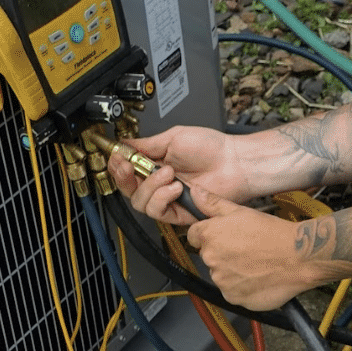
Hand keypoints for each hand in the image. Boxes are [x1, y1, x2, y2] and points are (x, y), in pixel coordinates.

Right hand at [105, 125, 255, 224]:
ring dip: (150, 186)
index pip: (127, 170)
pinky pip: (157, 212)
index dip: (118, 166)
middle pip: (128, 189)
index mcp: (156, 164)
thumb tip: (125, 144)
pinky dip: (162, 198)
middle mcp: (159, 183)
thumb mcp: (173, 137)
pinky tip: (174, 187)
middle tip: (129, 166)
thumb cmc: (212, 147)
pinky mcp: (178, 213)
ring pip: (140, 202)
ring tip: (168, 173)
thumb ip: (147, 144)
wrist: (234, 162)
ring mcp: (168, 198)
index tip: (116, 157)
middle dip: (124, 177)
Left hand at [183, 185, 317, 309]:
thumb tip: (194, 192)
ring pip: (221, 275)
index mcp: (209, 236)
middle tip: (246, 248)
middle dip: (222, 253)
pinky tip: (258, 277)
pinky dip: (242, 287)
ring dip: (232, 271)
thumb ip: (213, 204)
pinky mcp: (233, 297)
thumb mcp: (241, 211)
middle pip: (209, 256)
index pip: (194, 236)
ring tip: (255, 263)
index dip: (210, 235)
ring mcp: (221, 281)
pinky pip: (232, 291)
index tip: (225, 236)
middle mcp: (210, 259)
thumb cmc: (271, 232)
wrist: (297, 257)